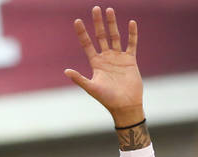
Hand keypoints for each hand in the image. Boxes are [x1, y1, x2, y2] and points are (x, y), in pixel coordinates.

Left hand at [64, 6, 143, 127]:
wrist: (125, 105)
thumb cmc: (107, 99)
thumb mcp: (92, 88)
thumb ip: (79, 79)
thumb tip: (65, 71)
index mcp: (96, 63)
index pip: (87, 44)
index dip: (82, 33)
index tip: (77, 21)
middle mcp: (106, 58)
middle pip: (101, 36)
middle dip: (98, 23)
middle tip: (95, 8)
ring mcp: (118, 58)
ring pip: (115, 36)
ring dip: (112, 24)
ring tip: (109, 10)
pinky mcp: (130, 60)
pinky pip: (131, 44)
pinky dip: (132, 34)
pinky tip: (131, 23)